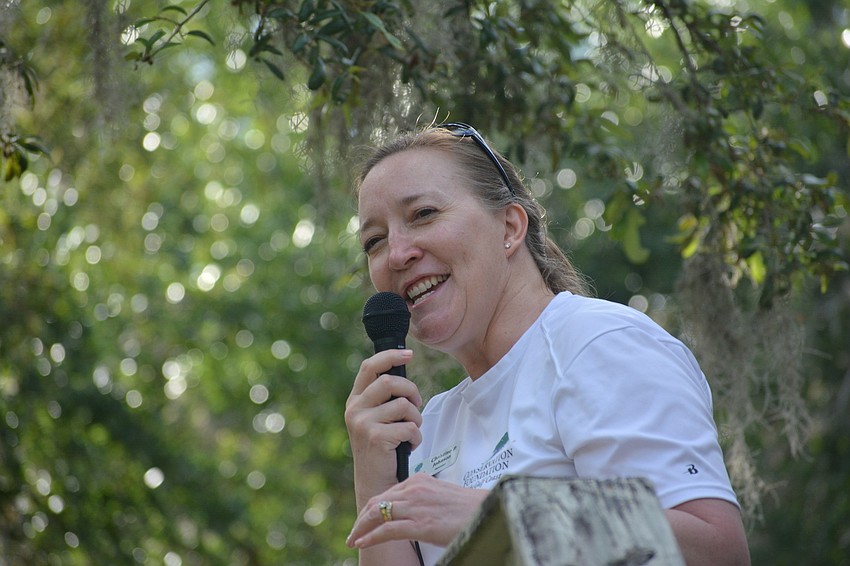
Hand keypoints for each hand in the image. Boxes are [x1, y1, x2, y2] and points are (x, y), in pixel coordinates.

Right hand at [345, 348, 423, 505]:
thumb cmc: (383, 450)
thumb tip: (402, 369)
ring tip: (411, 432)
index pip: (370, 367)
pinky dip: (416, 436)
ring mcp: (363, 423)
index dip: (390, 356)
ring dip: (416, 419)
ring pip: (404, 405)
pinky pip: (409, 426)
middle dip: (412, 391)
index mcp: (355, 400)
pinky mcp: (375, 437)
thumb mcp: (378, 418)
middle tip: (417, 405)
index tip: (409, 353)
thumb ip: (384, 398)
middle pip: (390, 382)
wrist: (375, 485)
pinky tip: (409, 446)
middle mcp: (355, 409)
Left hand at [347, 473, 488, 548]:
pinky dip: (371, 537)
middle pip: (377, 501)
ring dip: (361, 528)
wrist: (486, 511)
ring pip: (377, 514)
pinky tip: (363, 543)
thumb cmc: (468, 508)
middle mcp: (414, 489)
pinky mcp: (420, 524)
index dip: (372, 507)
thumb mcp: (440, 496)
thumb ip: (423, 499)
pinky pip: (387, 530)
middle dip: (361, 518)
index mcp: (419, 480)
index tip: (364, 519)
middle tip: (353, 532)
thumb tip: (413, 512)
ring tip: (353, 539)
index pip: (387, 493)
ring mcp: (416, 506)